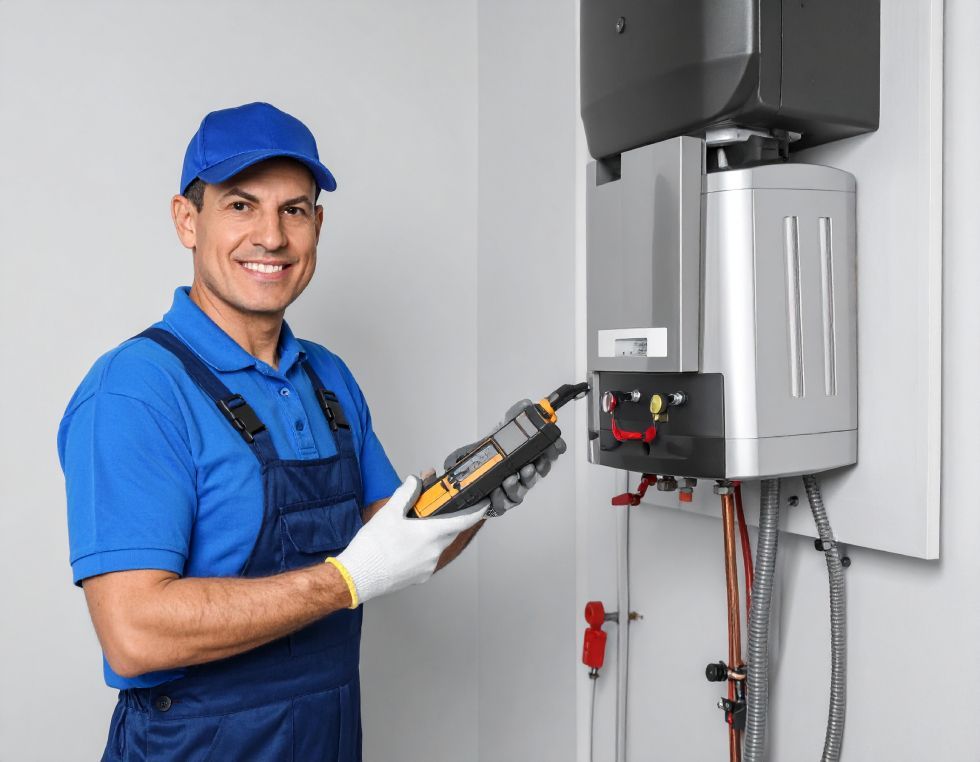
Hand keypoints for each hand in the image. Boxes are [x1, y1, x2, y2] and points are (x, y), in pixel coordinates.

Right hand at [335, 475, 486, 605]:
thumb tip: (415, 481)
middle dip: (447, 519)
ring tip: (413, 527)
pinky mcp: (419, 577)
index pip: (464, 521)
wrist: (358, 577)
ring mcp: (427, 567)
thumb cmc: (372, 548)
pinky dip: (422, 549)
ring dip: (431, 535)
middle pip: (450, 532)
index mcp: (431, 535)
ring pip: (437, 546)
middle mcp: (434, 552)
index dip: (477, 511)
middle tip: (436, 510)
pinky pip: (428, 559)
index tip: (483, 505)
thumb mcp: (389, 512)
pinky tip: (406, 545)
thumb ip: (406, 493)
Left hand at [443, 399, 566, 516]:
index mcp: (528, 456)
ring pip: (522, 490)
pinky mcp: (501, 501)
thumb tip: (526, 404)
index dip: (554, 450)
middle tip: (530, 465)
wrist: (472, 474)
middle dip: (537, 470)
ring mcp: (514, 488)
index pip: (548, 453)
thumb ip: (514, 416)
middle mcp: (524, 473)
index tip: (555, 448)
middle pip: (538, 473)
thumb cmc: (493, 455)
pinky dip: (501, 497)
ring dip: (518, 484)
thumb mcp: (502, 431)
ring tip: (510, 478)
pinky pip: (504, 503)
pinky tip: (496, 489)